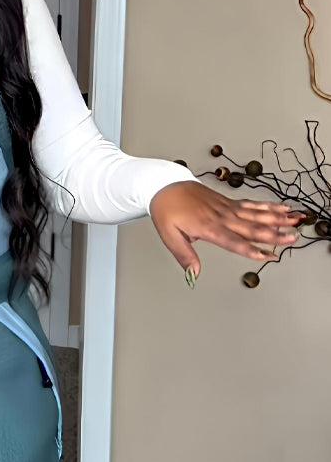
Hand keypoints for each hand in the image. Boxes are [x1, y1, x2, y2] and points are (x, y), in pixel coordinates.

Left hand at [148, 180, 305, 281]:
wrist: (166, 186)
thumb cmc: (167, 211)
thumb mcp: (170, 237)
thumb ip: (185, 256)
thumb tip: (194, 274)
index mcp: (209, 228)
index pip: (234, 242)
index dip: (252, 250)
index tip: (267, 255)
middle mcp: (222, 217)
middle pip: (252, 228)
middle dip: (274, 234)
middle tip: (292, 239)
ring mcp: (228, 208)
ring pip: (257, 214)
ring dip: (277, 218)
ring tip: (295, 221)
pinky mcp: (229, 202)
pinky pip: (252, 205)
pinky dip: (268, 207)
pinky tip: (281, 208)